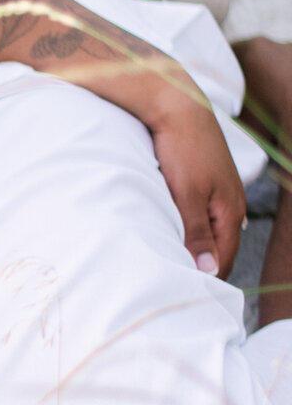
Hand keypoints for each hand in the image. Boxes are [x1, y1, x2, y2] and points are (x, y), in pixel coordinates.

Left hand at [146, 89, 245, 276]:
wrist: (178, 107)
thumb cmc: (182, 150)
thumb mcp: (187, 196)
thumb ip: (197, 234)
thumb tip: (209, 270)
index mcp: (230, 211)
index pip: (224, 259)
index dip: (208, 280)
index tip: (187, 297)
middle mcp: (230, 204)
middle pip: (219, 247)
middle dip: (201, 266)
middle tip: (176, 286)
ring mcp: (219, 191)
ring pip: (209, 230)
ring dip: (195, 247)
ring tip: (173, 265)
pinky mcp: (206, 181)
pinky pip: (201, 214)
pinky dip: (190, 228)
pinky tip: (174, 234)